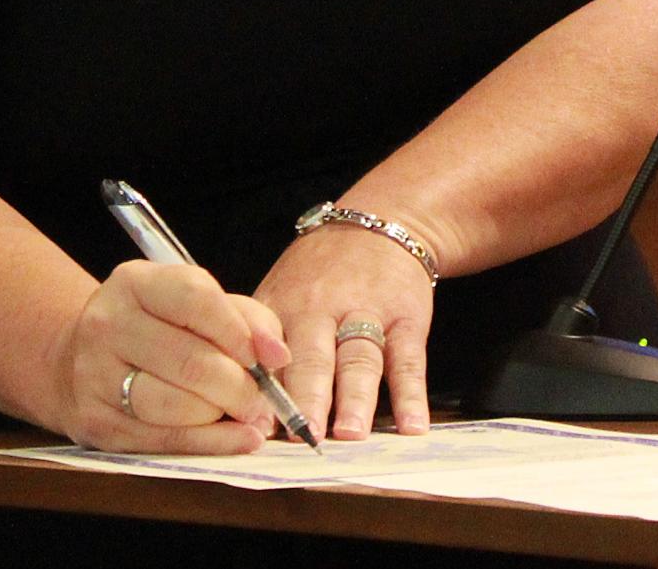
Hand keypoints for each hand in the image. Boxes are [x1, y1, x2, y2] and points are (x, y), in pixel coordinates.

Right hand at [57, 260, 289, 453]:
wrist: (77, 360)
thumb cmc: (154, 328)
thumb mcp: (192, 304)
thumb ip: (243, 318)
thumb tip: (278, 356)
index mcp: (135, 282)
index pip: (195, 298)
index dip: (239, 331)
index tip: (270, 357)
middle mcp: (108, 323)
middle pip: (190, 360)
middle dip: (240, 386)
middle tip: (265, 400)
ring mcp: (95, 374)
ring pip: (174, 405)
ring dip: (222, 416)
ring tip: (246, 417)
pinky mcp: (96, 423)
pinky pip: (162, 440)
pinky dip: (210, 444)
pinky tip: (237, 439)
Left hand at [255, 224, 433, 441]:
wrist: (378, 223)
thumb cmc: (318, 272)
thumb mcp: (280, 291)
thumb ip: (262, 346)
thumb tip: (245, 415)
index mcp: (281, 306)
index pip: (264, 351)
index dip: (260, 388)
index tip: (256, 426)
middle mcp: (320, 309)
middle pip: (311, 357)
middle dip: (307, 397)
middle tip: (304, 436)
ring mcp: (366, 312)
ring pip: (358, 359)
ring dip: (355, 398)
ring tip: (351, 434)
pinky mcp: (405, 318)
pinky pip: (408, 359)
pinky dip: (411, 395)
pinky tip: (412, 426)